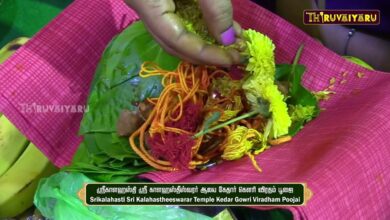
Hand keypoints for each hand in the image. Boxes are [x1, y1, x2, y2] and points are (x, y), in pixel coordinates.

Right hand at [125, 0, 242, 65]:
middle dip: (205, 53)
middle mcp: (142, 7)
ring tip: (230, 45)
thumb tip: (227, 41)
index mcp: (145, 1)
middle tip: (234, 57)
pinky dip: (198, 27)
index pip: (175, 40)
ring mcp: (148, 3)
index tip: (232, 59)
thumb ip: (214, 8)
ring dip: (203, 42)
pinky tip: (218, 28)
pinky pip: (176, 20)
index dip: (205, 54)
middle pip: (172, 43)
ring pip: (174, 34)